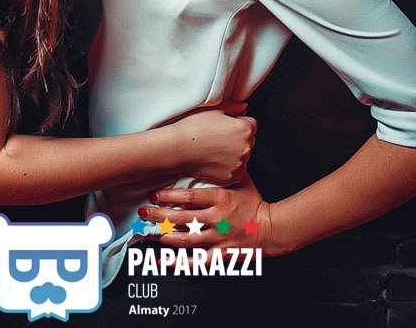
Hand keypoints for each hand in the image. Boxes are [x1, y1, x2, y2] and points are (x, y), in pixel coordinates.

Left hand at [137, 172, 290, 256]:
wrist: (272, 228)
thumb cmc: (255, 203)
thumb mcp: (242, 181)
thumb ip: (225, 170)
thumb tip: (214, 151)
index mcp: (220, 199)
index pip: (189, 197)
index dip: (169, 196)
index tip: (153, 194)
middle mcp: (217, 218)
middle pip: (182, 218)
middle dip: (160, 215)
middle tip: (144, 212)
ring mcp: (218, 237)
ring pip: (186, 239)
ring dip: (165, 236)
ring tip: (148, 232)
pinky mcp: (220, 253)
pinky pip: (197, 260)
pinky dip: (179, 263)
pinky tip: (164, 261)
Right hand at [169, 102, 255, 185]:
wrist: (178, 148)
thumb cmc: (193, 127)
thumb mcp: (214, 109)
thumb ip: (234, 106)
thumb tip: (244, 107)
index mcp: (244, 129)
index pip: (251, 123)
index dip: (238, 122)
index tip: (225, 126)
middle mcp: (246, 148)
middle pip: (249, 140)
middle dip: (238, 138)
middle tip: (218, 137)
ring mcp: (239, 164)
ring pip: (243, 155)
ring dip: (234, 152)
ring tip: (214, 148)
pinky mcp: (232, 177)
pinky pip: (237, 170)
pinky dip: (229, 166)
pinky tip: (215, 160)